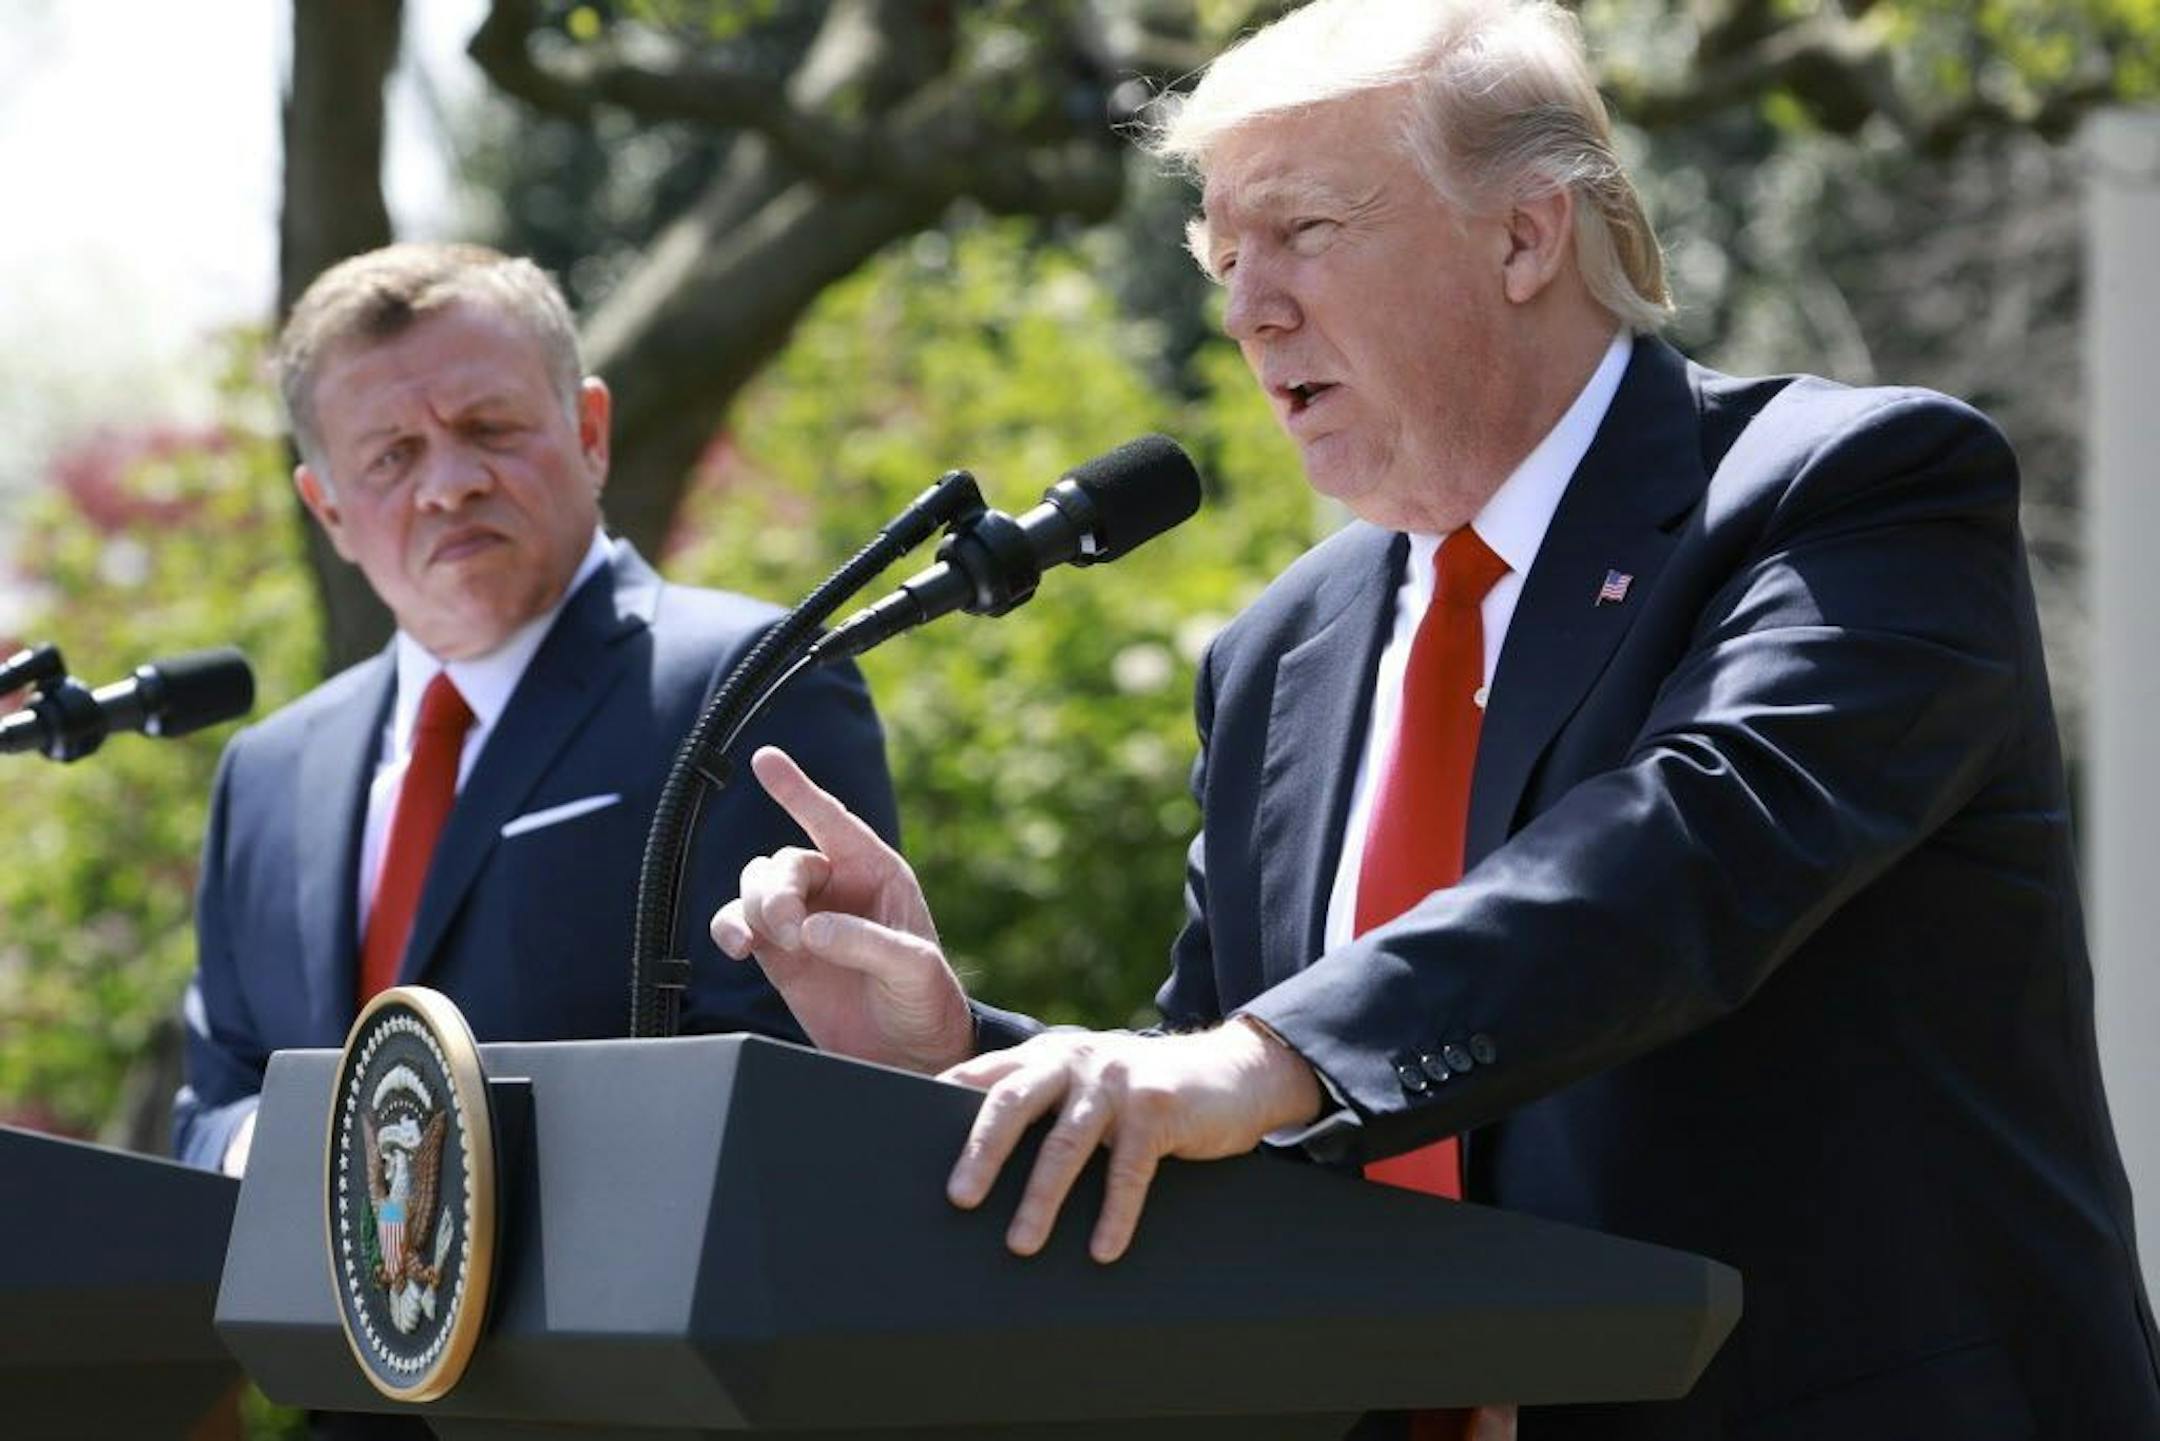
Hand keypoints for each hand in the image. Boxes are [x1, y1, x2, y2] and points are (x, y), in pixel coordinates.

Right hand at [711, 746, 973, 1073]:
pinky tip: (740, 948)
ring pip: (756, 886)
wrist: (910, 1054)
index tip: (764, 760)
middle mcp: (837, 887)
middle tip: (795, 934)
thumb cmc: (927, 1001)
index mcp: (877, 873)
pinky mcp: (778, 953)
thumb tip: (810, 929)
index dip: (798, 790)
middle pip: (784, 863)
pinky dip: (729, 929)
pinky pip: (738, 923)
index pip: (832, 821)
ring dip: (757, 910)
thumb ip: (867, 944)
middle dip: (778, 892)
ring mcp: (803, 919)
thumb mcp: (914, 968)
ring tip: (779, 947)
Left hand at [941, 1019, 1322, 1262]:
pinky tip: (1102, 1250)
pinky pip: (1130, 1169)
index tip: (901, 1137)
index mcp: (1046, 1056)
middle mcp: (1073, 1059)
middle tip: (958, 1198)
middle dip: (982, 1151)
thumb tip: (972, 1163)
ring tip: (1021, 1244)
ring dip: (1042, 1197)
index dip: (942, 1102)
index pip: (983, 1076)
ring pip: (1067, 1142)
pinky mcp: (1158, 1106)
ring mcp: (1116, 1080)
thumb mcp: (1085, 1088)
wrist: (1235, 1073)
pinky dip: (1115, 1213)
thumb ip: (1040, 1107)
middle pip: (1014, 1102)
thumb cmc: (1141, 1096)